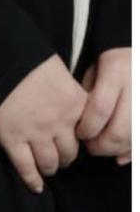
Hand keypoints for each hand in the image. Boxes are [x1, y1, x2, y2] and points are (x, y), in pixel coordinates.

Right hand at [0, 54, 88, 193]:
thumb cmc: (22, 54)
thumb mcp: (54, 67)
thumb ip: (63, 87)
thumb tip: (62, 96)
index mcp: (73, 103)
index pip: (86, 132)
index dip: (78, 138)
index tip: (71, 139)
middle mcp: (59, 121)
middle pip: (70, 151)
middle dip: (65, 156)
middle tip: (59, 157)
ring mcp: (35, 132)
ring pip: (50, 162)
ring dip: (50, 167)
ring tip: (47, 168)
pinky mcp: (12, 137)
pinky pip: (25, 166)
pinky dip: (32, 179)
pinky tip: (35, 185)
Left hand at [77, 48, 130, 164]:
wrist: (137, 54)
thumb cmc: (111, 64)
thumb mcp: (94, 71)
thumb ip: (88, 95)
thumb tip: (78, 124)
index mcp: (116, 73)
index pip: (100, 109)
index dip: (87, 127)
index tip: (78, 133)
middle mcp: (136, 89)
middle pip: (119, 130)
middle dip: (100, 145)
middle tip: (88, 146)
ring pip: (133, 139)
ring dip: (114, 150)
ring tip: (99, 147)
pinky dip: (132, 153)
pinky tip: (119, 157)